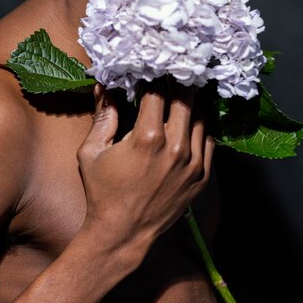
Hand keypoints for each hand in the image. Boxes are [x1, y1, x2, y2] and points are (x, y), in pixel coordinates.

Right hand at [76, 79, 214, 263]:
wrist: (122, 233)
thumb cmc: (102, 192)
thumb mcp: (92, 152)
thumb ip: (103, 115)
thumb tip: (104, 85)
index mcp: (147, 136)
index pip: (158, 91)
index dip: (154, 76)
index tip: (151, 69)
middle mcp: (175, 147)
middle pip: (185, 98)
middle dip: (178, 83)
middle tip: (172, 74)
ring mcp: (192, 163)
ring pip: (201, 118)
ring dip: (191, 105)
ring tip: (181, 97)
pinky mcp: (201, 177)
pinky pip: (209, 142)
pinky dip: (201, 129)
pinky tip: (189, 124)